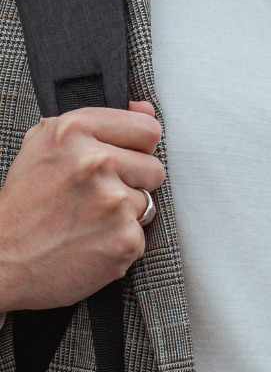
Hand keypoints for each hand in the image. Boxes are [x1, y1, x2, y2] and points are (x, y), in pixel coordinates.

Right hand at [0, 101, 163, 313]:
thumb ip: (97, 122)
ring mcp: (112, 201)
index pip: (147, 129)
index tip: (121, 159)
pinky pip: (140, 234)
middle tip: (95, 197)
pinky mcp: (123, 238)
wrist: (0, 261)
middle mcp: (95, 161)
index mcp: (74, 131)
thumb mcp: (45, 146)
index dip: (136, 147)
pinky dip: (119, 242)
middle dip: (131, 183)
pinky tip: (89, 243)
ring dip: (124, 214)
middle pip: (154, 167)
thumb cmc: (23, 204)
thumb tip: (145, 109)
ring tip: (86, 221)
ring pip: (147, 202)